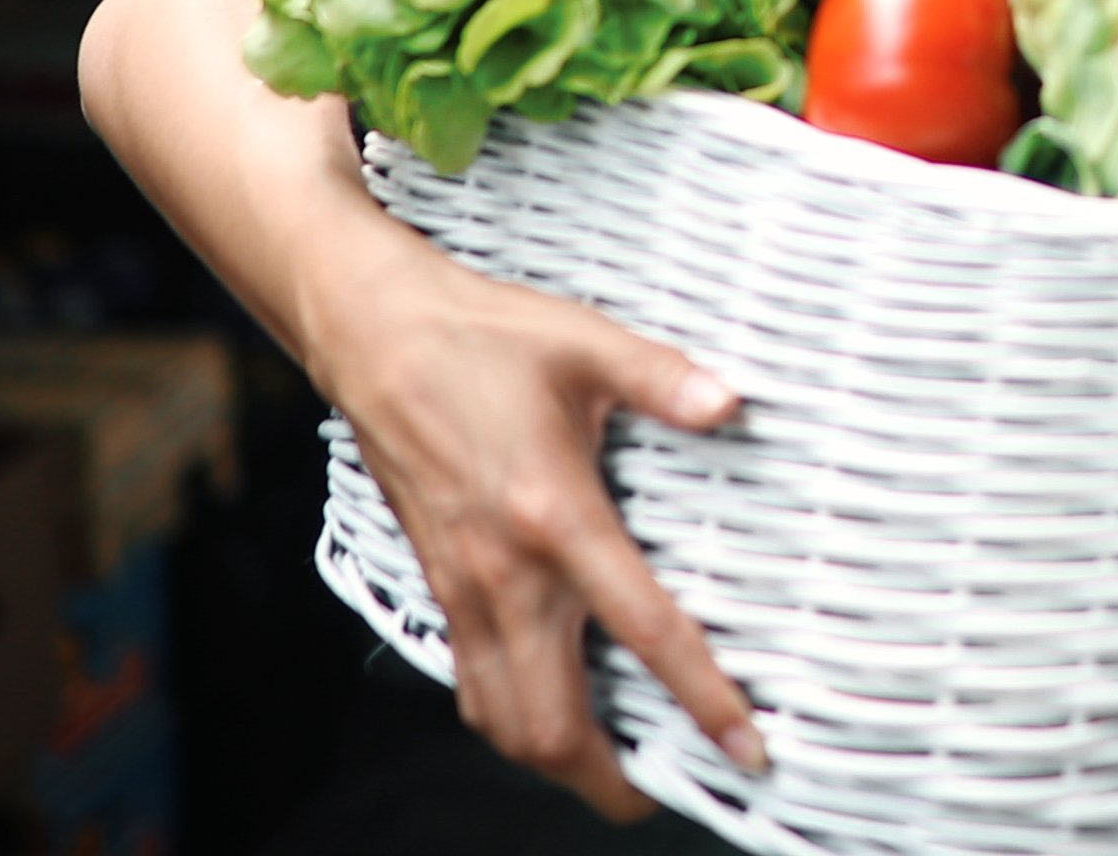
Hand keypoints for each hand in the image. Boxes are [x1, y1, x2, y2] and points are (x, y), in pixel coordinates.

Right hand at [317, 244, 765, 815]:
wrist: (375, 335)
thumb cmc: (479, 337)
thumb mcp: (587, 343)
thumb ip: (665, 378)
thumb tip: (730, 402)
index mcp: (554, 516)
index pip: (642, 630)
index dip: (700, 696)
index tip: (742, 742)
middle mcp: (503, 572)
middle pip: (551, 724)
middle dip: (612, 778)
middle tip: (677, 781)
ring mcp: (464, 587)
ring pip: (502, 719)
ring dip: (558, 759)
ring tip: (618, 765)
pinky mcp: (440, 584)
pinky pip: (473, 682)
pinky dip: (514, 716)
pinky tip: (553, 701)